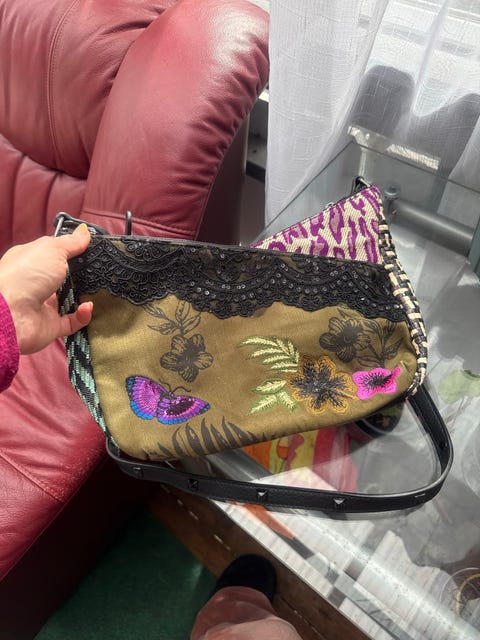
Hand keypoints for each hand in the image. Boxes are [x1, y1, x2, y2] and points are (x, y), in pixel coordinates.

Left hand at [0, 225, 92, 353]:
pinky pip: (73, 321)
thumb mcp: (51, 249)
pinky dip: (83, 315)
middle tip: (101, 271)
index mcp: (31, 261)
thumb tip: (85, 231)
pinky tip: (88, 306)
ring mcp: (43, 305)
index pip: (54, 254)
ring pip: (70, 300)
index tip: (92, 249)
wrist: (11, 314)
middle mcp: (36, 282)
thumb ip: (71, 242)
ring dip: (85, 295)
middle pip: (64, 277)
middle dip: (82, 275)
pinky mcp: (51, 325)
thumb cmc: (26, 274)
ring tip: (100, 289)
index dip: (71, 250)